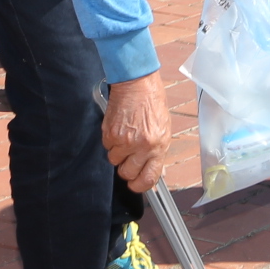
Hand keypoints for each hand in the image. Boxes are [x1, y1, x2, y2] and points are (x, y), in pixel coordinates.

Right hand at [104, 71, 171, 193]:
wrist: (137, 83)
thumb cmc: (152, 102)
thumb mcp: (163, 128)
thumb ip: (157, 150)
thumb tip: (152, 168)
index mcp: (158, 145)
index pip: (149, 178)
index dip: (140, 185)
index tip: (135, 185)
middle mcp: (142, 146)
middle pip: (127, 173)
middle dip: (126, 168)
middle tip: (128, 157)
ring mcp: (124, 140)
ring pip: (114, 160)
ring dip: (118, 152)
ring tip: (125, 135)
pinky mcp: (110, 133)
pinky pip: (107, 146)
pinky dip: (110, 140)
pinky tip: (118, 127)